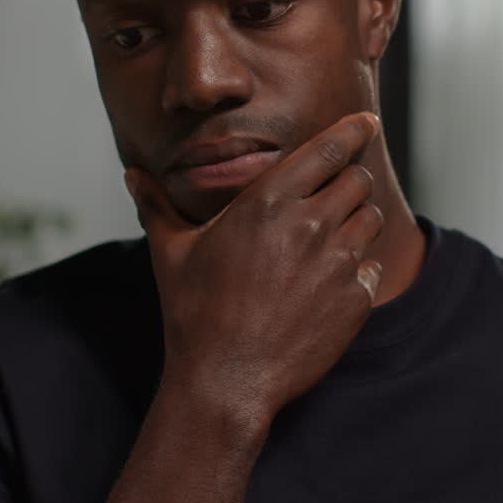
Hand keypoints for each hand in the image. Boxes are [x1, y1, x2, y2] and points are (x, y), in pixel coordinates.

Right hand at [125, 112, 384, 422]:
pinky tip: (327, 287)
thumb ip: (156, 205)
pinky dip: (357, 271)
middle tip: (333, 195)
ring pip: (371, 220)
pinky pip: (371, 268)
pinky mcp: (356, 300)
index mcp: (267, 202)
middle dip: (349, 181)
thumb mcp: (170, 253)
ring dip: (356, 223)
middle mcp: (310, 225)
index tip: (367, 121)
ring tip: (327, 243)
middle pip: (358, 180)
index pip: (329, 148)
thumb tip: (131, 174)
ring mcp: (338, 263)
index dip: (354, 130)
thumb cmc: (193, 313)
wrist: (226, 381)